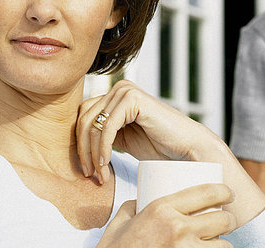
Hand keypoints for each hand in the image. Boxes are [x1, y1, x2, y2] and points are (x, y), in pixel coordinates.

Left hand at [77, 80, 219, 182]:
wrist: (187, 149)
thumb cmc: (159, 146)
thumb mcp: (122, 139)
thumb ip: (103, 134)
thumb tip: (76, 140)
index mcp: (116, 95)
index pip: (84, 117)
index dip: (81, 145)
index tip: (88, 171)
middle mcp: (119, 88)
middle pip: (84, 119)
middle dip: (84, 151)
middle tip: (90, 176)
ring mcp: (126, 90)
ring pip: (93, 124)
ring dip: (93, 153)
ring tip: (100, 175)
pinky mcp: (133, 98)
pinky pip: (107, 126)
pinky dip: (103, 148)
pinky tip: (106, 165)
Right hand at [96, 184, 235, 247]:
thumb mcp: (120, 222)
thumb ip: (134, 206)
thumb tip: (143, 199)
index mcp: (162, 209)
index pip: (206, 193)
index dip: (223, 191)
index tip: (227, 194)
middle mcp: (177, 228)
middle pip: (222, 220)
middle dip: (228, 220)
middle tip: (225, 221)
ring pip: (223, 246)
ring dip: (223, 244)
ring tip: (218, 243)